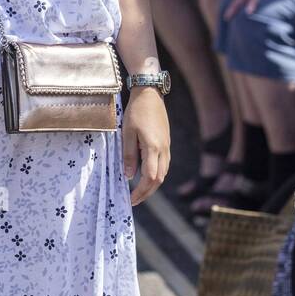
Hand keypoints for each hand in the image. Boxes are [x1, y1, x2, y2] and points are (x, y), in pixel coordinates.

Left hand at [122, 88, 169, 205]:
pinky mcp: (166, 143)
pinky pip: (164, 164)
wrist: (150, 94)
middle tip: (134, 201)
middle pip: (159, 179)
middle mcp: (163, 149)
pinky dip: (156, 175)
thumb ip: (128, 155)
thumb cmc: (136, 112)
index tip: (130, 199)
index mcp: (153, 148)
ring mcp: (167, 146)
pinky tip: (146, 177)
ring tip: (139, 192)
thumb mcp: (127, 133)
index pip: (150, 177)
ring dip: (152, 185)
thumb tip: (129, 176)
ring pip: (163, 173)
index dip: (141, 191)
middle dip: (147, 193)